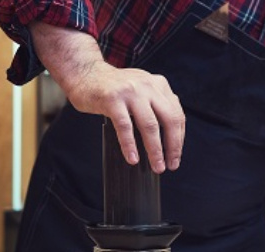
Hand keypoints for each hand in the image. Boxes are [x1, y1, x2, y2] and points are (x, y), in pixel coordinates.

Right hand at [29, 21, 184, 173]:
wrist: (84, 73)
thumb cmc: (113, 89)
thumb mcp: (140, 91)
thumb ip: (154, 107)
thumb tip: (165, 142)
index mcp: (158, 85)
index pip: (177, 114)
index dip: (179, 139)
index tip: (175, 156)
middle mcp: (148, 86)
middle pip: (169, 120)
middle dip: (172, 146)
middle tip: (170, 165)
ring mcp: (130, 91)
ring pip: (150, 125)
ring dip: (155, 150)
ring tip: (156, 166)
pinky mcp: (112, 99)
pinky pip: (125, 126)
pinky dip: (130, 145)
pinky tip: (133, 158)